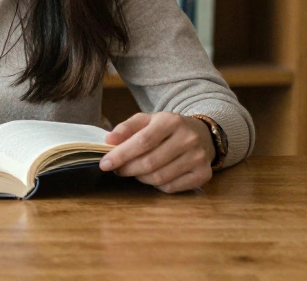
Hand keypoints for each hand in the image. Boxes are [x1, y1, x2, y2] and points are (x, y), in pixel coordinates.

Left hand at [99, 112, 213, 192]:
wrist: (201, 134)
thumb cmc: (166, 128)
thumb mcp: (146, 120)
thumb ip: (126, 128)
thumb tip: (108, 140)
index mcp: (171, 121)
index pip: (142, 141)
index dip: (121, 154)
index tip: (105, 164)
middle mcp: (188, 139)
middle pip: (150, 162)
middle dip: (127, 169)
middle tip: (117, 169)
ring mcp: (198, 158)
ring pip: (159, 177)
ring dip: (140, 178)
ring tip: (134, 171)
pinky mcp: (204, 174)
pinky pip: (171, 187)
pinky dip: (156, 185)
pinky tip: (152, 176)